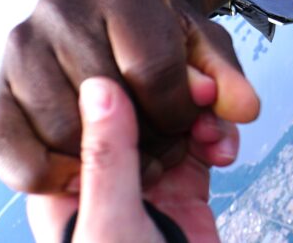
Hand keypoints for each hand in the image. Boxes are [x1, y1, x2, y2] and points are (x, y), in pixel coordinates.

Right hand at [0, 0, 259, 192]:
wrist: (113, 17)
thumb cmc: (163, 34)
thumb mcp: (206, 48)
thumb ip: (229, 79)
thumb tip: (244, 111)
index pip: (153, 70)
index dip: (180, 111)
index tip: (190, 121)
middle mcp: (61, 9)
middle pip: (109, 102)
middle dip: (146, 136)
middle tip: (162, 143)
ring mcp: (21, 48)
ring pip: (64, 129)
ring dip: (103, 157)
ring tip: (131, 151)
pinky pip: (9, 148)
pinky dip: (49, 171)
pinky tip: (84, 169)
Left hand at [26, 76, 233, 242]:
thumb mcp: (112, 225)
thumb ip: (108, 158)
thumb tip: (100, 88)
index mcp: (68, 184)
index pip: (84, 113)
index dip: (117, 85)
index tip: (146, 67)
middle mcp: (106, 178)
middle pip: (135, 112)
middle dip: (171, 96)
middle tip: (197, 88)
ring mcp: (149, 184)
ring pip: (173, 123)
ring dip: (200, 116)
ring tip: (214, 124)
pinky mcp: (187, 191)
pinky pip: (202, 146)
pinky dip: (217, 138)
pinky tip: (224, 147)